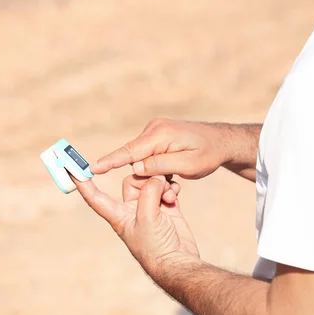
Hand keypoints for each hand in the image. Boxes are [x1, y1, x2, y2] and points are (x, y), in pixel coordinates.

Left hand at [74, 175, 199, 273]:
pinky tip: (175, 195)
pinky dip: (171, 188)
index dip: (83, 184)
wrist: (178, 261)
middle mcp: (132, 210)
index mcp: (119, 215)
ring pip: (151, 183)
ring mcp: (151, 208)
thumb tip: (156, 177)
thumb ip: (148, 193)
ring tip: (169, 195)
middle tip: (158, 183)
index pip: (96, 198)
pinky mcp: (167, 207)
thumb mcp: (147, 217)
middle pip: (132, 181)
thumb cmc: (156, 247)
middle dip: (146, 179)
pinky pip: (166, 189)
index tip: (71, 169)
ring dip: (161, 184)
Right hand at [90, 119, 231, 178]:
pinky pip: (148, 155)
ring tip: (176, 179)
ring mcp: (155, 131)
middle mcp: (154, 129)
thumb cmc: (208, 154)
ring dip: (152, 172)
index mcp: (160, 135)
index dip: (110, 161)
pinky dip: (156, 167)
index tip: (92, 169)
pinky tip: (173, 171)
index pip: (129, 151)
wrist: (221, 141)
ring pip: (141, 158)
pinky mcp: (157, 136)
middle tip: (170, 185)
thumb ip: (161, 166)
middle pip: (134, 157)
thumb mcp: (188, 166)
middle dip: (144, 175)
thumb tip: (135, 167)